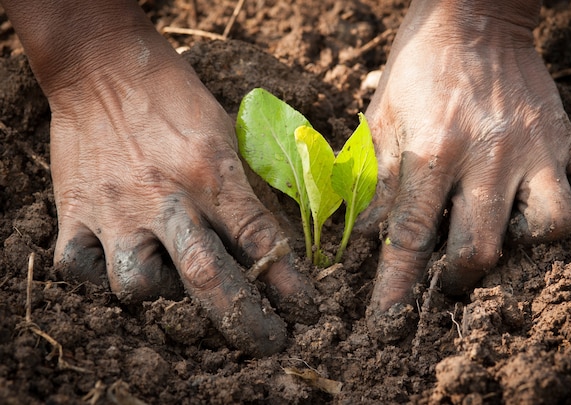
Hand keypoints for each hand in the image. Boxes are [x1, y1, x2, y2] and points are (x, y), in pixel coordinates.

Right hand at [25, 7, 318, 355]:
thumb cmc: (173, 98)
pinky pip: (80, 270)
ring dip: (161, 295)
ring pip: (137, 287)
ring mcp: (115, 209)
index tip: (306, 311)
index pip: (261, 239)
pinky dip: (99, 278)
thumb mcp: (223, 134)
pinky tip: (116, 261)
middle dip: (244, 321)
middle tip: (268, 342)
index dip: (289, 284)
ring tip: (169, 276)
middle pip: (207, 276)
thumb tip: (263, 246)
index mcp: (211, 172)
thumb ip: (239, 192)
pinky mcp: (73, 212)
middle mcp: (165, 196)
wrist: (102, 66)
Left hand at [360, 1, 570, 340]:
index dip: (396, 289)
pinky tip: (550, 202)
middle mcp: (486, 156)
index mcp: (431, 152)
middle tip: (450, 277)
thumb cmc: (418, 68)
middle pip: (481, 248)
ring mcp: (535, 148)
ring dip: (526, 247)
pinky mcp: (568, 135)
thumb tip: (360, 235)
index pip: (409, 238)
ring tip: (505, 234)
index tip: (387, 326)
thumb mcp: (380, 119)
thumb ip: (371, 178)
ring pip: (552, 226)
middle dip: (460, 281)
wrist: (471, 15)